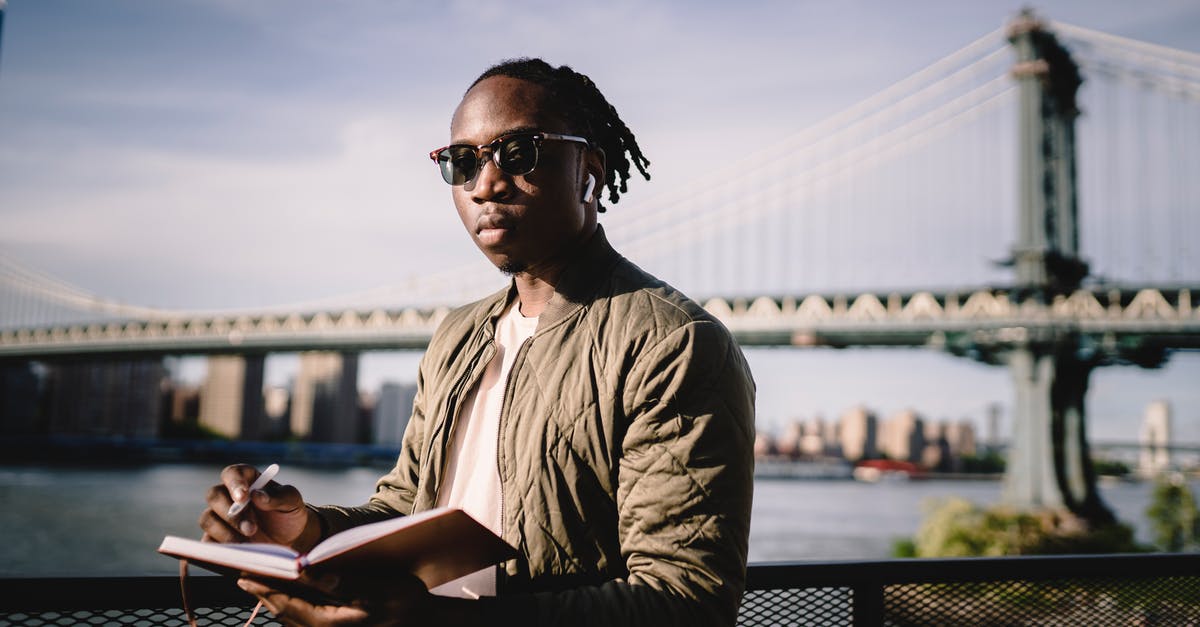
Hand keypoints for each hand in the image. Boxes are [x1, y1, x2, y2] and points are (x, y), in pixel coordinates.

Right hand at [199, 464, 321, 550]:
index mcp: (246, 479)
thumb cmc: (288, 513)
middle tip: (251, 529)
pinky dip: (218, 547)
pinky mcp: (215, 537)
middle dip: (232, 514)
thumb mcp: (292, 501)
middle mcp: (228, 495)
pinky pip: (207, 542)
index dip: (234, 483)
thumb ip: (279, 496)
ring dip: (225, 532)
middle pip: (214, 496)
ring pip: (207, 519)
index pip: (232, 473)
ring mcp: (219, 517)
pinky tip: (235, 552)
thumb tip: (257, 495)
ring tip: (247, 544)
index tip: (243, 497)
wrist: (289, 538)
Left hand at [236, 570, 434, 626]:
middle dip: (265, 594)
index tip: (245, 574)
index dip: (265, 588)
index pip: (287, 603)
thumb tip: (305, 571)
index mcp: (330, 621)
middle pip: (285, 613)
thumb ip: (338, 582)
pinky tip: (291, 600)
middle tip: (244, 576)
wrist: (425, 623)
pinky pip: (305, 622)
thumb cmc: (405, 603)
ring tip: (261, 585)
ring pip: (292, 619)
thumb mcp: (374, 589)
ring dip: (276, 601)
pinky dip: (292, 610)